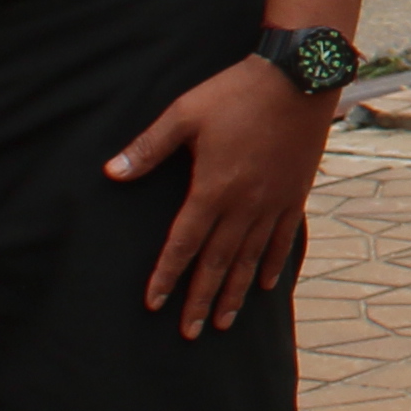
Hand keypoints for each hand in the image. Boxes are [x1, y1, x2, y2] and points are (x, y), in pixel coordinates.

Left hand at [106, 55, 339, 335]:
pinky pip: (283, 239)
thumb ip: (148, 148)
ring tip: (223, 321)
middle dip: (200, 299)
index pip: (184, 244)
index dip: (168, 276)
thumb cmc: (236, 93)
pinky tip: (266, 285)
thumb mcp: (184, 114)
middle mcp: (244, 205)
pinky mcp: (295, 194)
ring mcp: (273, 202)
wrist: (299, 78)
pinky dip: (273, 265)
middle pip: (218, 262)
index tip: (156, 305)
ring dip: (235, 292)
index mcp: (212, 189)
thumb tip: (111, 173)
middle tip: (190, 332)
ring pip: (250, 259)